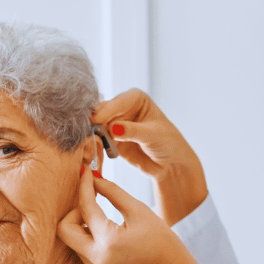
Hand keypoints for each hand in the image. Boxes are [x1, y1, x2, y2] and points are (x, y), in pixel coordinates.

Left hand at [58, 167, 211, 263]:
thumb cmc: (163, 242)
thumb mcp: (140, 211)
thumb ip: (114, 193)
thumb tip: (95, 179)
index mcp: (108, 240)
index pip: (85, 207)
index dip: (84, 186)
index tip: (87, 174)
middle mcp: (97, 259)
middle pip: (65, 229)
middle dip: (74, 211)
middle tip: (92, 203)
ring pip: (72, 242)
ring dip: (80, 225)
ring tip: (100, 217)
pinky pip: (82, 253)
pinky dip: (88, 239)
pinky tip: (105, 233)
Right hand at [92, 89, 207, 224]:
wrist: (170, 164)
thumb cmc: (169, 144)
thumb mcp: (153, 135)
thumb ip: (133, 131)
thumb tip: (113, 127)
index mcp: (136, 99)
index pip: (117, 102)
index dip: (106, 111)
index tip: (96, 121)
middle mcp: (123, 108)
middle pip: (102, 112)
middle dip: (97, 123)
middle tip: (93, 135)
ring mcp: (115, 123)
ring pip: (97, 126)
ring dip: (95, 135)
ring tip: (97, 145)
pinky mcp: (111, 139)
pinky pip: (97, 140)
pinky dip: (96, 145)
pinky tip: (98, 151)